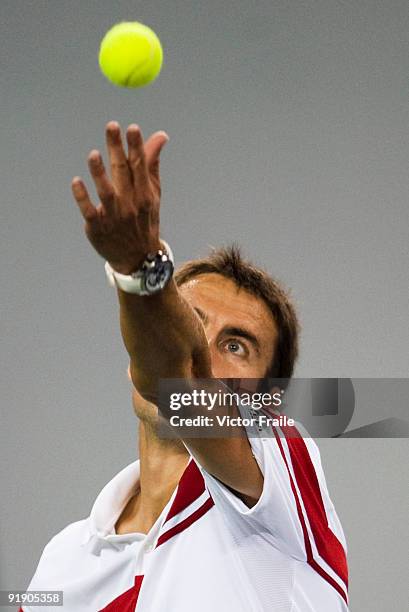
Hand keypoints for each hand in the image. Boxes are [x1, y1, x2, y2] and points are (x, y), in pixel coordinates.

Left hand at [71, 121, 168, 273]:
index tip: (132, 128)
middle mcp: (130, 204)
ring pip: (106, 193)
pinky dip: (83, 198)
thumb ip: (152, 164)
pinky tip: (76, 182)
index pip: (140, 167)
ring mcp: (113, 217)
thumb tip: (160, 136)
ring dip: (100, 174)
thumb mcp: (153, 194)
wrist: (138, 258)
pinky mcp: (97, 227)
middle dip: (117, 150)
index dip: (136, 147)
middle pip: (122, 173)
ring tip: (93, 155)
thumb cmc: (144, 220)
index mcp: (144, 195)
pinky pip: (89, 211)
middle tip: (111, 127)